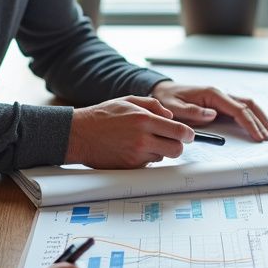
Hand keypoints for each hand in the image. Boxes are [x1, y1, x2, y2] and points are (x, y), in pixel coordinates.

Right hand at [66, 96, 193, 166]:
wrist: (79, 134)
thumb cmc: (103, 116)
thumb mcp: (129, 101)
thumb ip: (154, 105)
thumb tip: (170, 116)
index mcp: (144, 119)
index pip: (179, 131)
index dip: (188, 134)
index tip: (189, 135)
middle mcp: (142, 139)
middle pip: (176, 150)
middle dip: (178, 145)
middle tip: (172, 141)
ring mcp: (136, 155)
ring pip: (163, 157)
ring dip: (160, 151)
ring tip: (146, 141)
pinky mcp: (129, 167)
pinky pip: (148, 164)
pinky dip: (147, 157)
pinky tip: (134, 149)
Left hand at [151, 80, 267, 140]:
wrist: (163, 92)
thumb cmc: (167, 100)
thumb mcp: (174, 108)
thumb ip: (192, 112)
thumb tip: (213, 114)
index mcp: (212, 95)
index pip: (238, 110)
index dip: (250, 124)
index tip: (258, 136)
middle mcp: (220, 94)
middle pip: (248, 105)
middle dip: (260, 121)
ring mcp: (221, 98)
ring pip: (247, 105)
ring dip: (260, 117)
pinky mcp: (220, 103)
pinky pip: (240, 107)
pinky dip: (252, 115)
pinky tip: (258, 123)